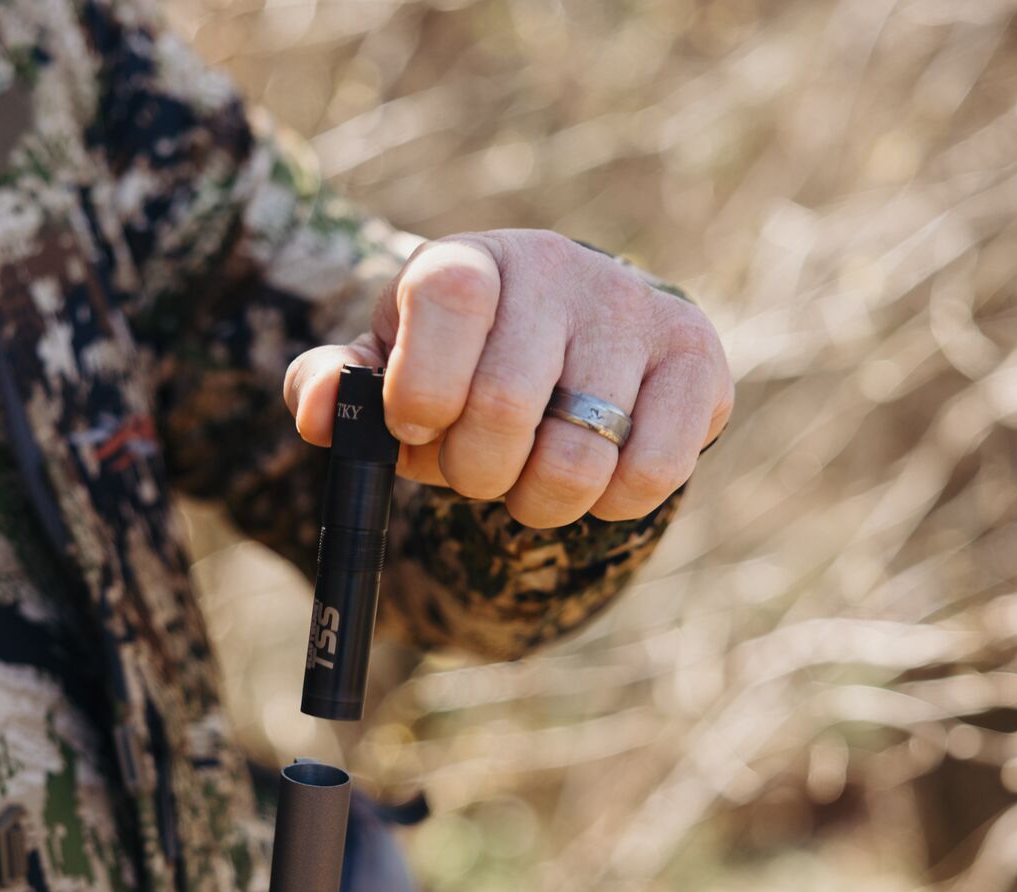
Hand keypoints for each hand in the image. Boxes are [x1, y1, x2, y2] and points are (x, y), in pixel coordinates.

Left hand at [285, 230, 733, 527]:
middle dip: (474, 472)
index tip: (416, 426)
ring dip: (537, 501)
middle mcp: (556, 268)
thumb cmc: (455, 365)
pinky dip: (609, 505)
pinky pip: (651, 475)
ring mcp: (634, 310)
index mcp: (469, 260)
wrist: (562, 340)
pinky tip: (593, 474)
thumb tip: (320, 412)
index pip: (447, 299)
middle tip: (473, 468)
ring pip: (578, 459)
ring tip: (529, 475)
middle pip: (507, 406)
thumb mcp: (384, 369)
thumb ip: (333, 386)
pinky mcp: (696, 359)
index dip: (422, 387)